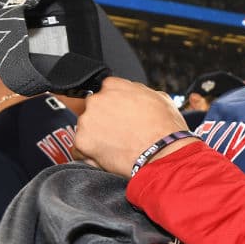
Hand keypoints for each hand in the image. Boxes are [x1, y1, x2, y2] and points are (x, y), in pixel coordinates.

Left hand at [75, 77, 195, 176]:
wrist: (163, 152)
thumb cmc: (165, 128)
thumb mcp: (160, 98)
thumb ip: (139, 92)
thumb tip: (135, 94)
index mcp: (114, 85)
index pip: (106, 90)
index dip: (115, 105)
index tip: (120, 116)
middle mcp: (97, 100)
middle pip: (93, 109)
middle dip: (103, 120)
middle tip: (120, 133)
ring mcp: (87, 121)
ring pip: (86, 129)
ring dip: (97, 137)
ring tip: (117, 148)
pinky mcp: (82, 142)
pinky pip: (79, 150)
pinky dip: (90, 155)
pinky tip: (108, 158)